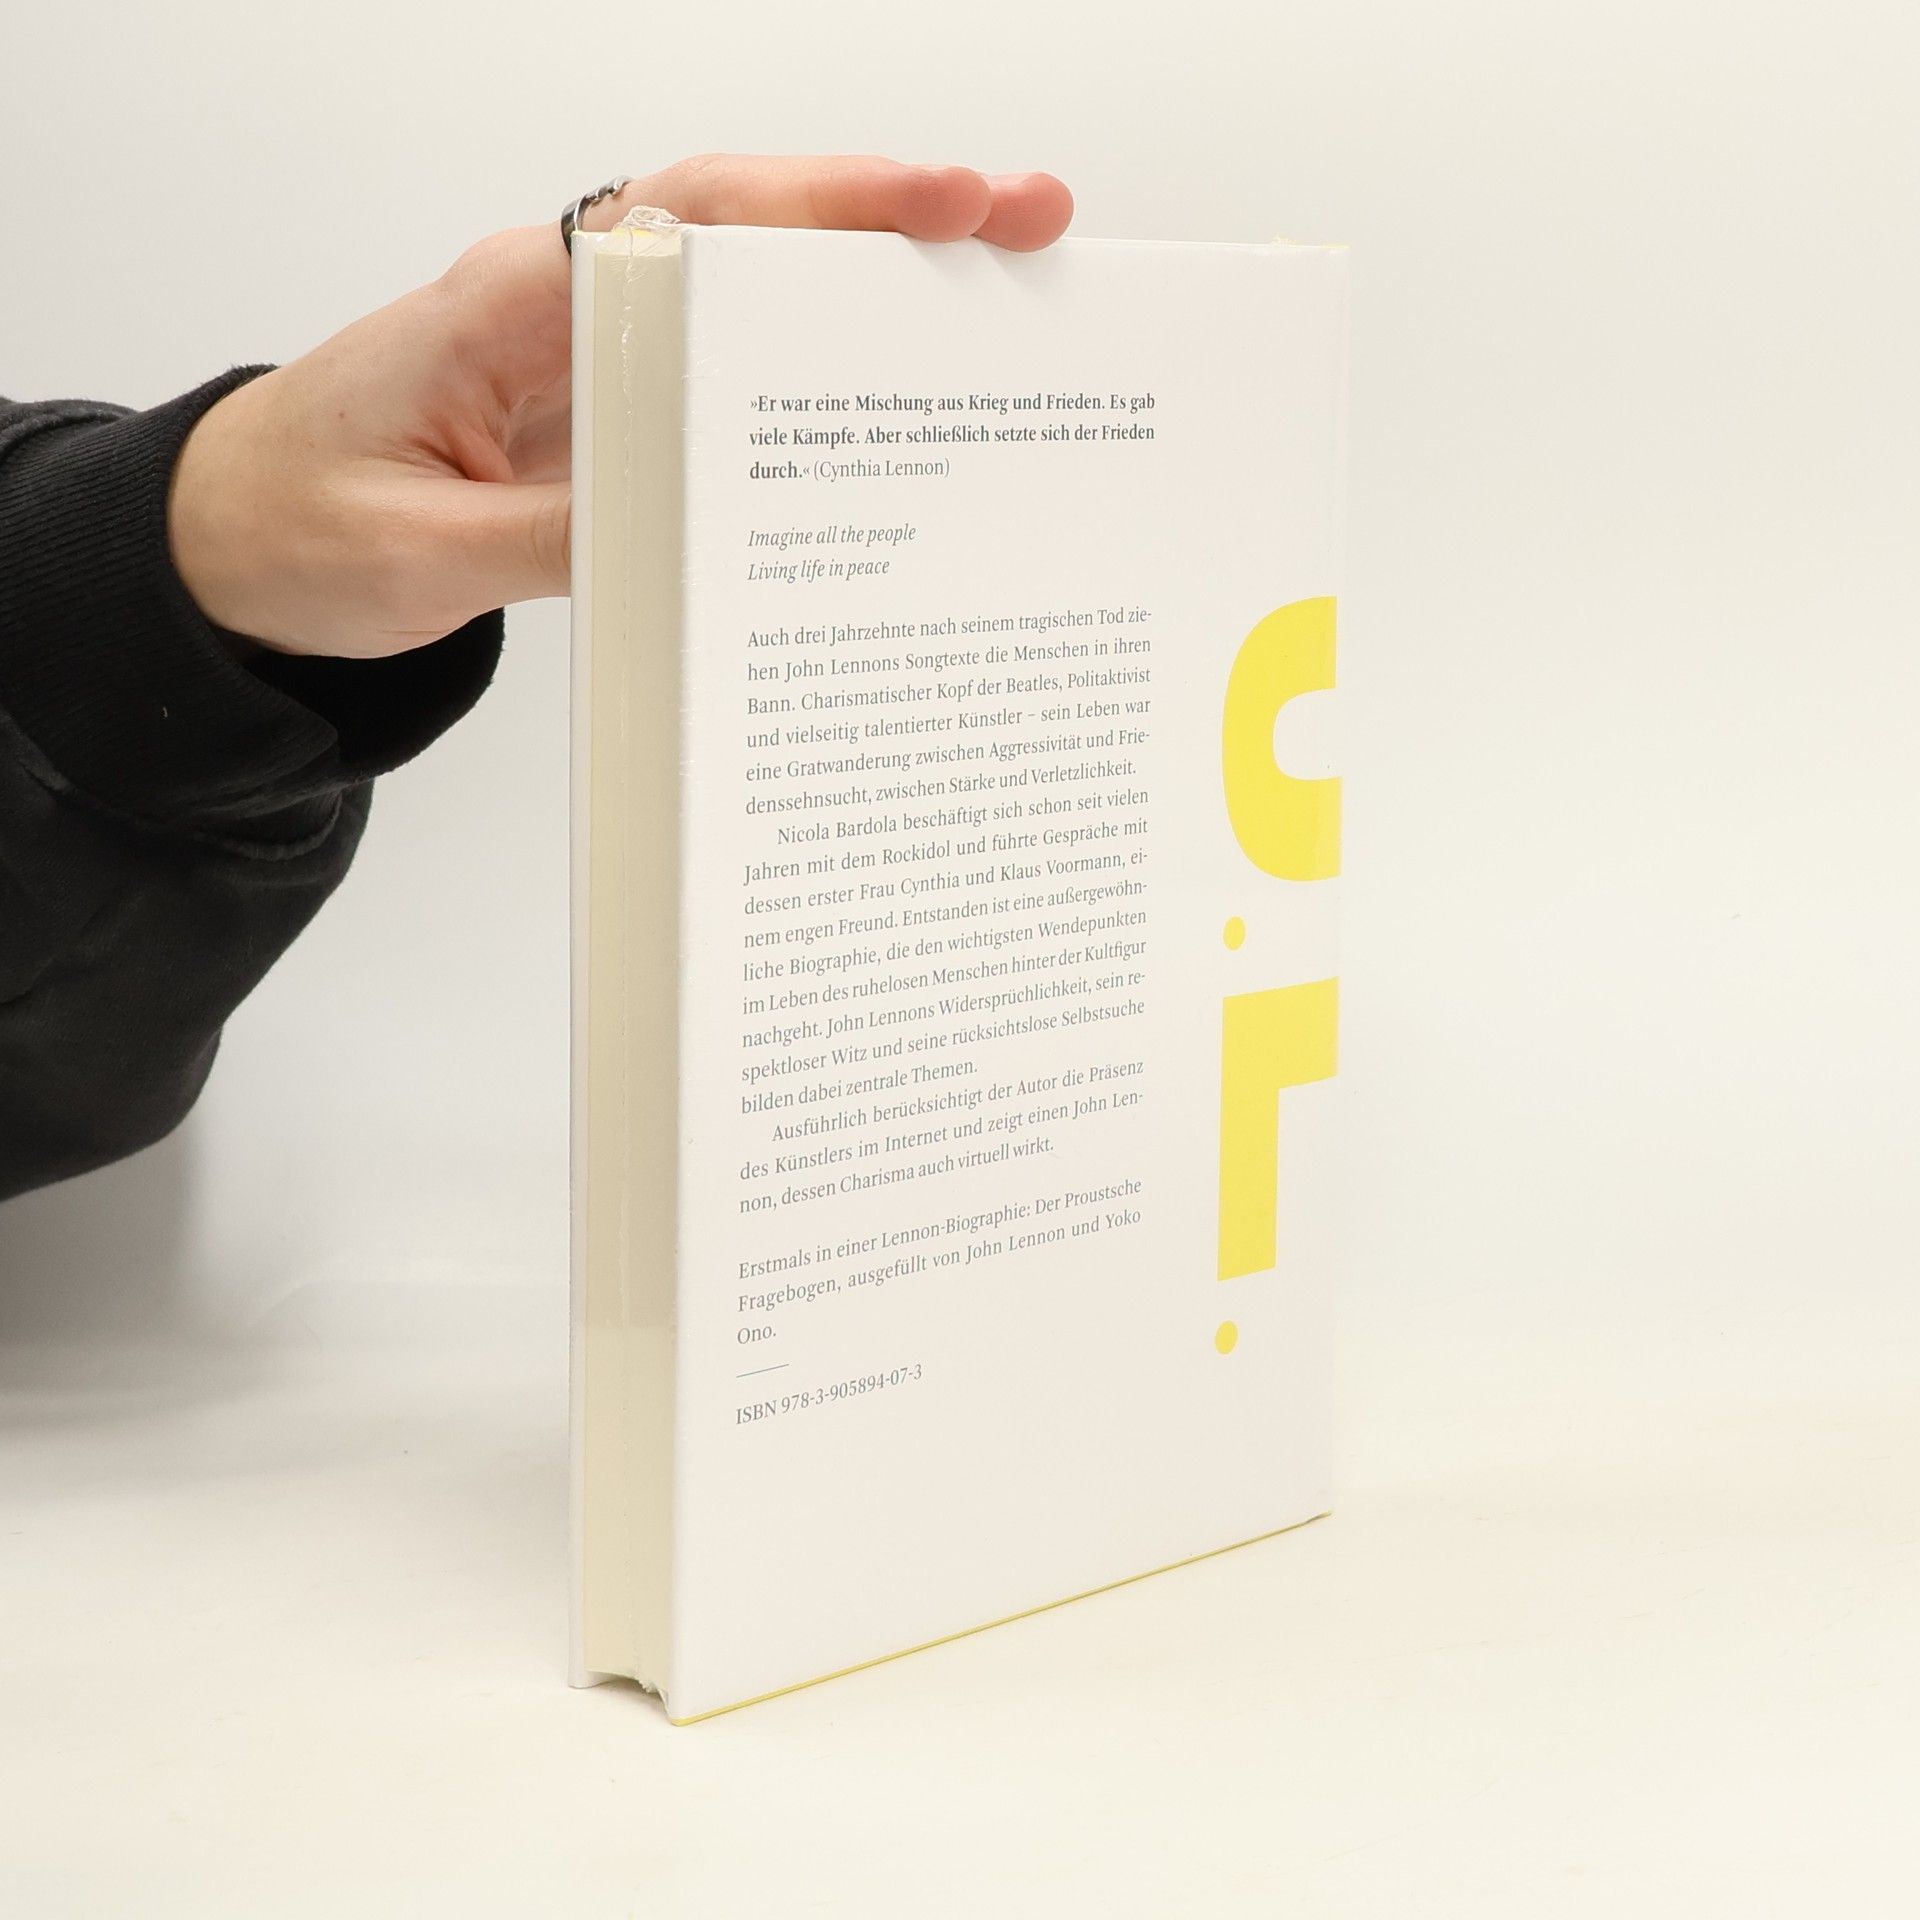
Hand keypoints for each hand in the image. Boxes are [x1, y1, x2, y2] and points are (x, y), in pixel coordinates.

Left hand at [165, 157, 1072, 659]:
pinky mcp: (606, 416)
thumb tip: (698, 532)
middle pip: (754, 236)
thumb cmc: (294, 529)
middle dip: (895, 223)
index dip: (823, 209)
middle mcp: (567, 306)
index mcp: (514, 302)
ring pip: (756, 303)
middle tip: (1031, 226)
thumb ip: (557, 538)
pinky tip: (894, 410)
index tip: (937, 207)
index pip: (693, 225)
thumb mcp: (418, 555)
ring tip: (1000, 305)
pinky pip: (727, 388)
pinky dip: (816, 386)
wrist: (227, 551)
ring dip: (873, 300)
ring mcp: (594, 358)